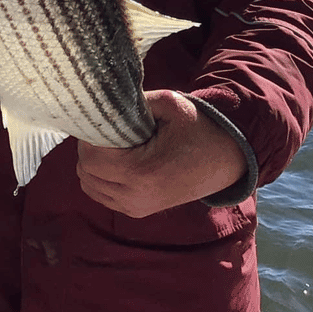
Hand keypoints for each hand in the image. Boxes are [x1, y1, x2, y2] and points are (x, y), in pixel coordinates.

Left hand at [76, 90, 247, 218]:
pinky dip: (99, 177)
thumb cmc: (199, 128)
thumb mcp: (170, 103)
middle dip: (89, 147)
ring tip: (111, 143)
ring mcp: (137, 207)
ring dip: (92, 163)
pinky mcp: (139, 211)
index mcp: (143, 171)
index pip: (91, 157)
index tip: (101, 119)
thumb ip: (134, 102)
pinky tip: (115, 159)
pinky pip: (102, 196)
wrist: (226, 160)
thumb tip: (104, 101)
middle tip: (106, 128)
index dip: (90, 135)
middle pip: (86, 172)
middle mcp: (136, 196)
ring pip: (90, 185)